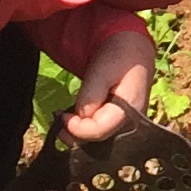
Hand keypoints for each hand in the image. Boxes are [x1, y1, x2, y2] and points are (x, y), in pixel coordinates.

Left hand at [64, 26, 157, 142]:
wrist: (132, 49)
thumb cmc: (118, 57)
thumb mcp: (101, 71)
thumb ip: (91, 95)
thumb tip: (80, 117)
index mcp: (130, 110)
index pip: (99, 132)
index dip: (77, 129)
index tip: (62, 116)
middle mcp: (131, 122)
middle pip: (100, 141)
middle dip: (75, 136)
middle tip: (58, 122)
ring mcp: (127, 123)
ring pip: (100, 141)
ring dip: (78, 135)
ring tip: (63, 120)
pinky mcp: (119, 121)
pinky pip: (101, 132)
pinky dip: (86, 130)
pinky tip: (74, 120)